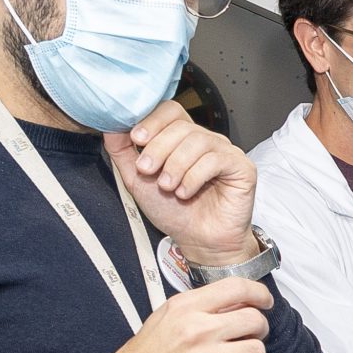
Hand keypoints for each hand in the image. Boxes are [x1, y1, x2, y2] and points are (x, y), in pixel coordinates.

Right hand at [54, 277, 273, 352]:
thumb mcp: (165, 318)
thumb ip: (199, 307)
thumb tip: (237, 302)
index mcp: (185, 308)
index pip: (237, 287)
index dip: (259, 293)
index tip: (264, 301)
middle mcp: (197, 330)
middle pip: (254, 319)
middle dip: (258, 327)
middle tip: (249, 336)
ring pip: (258, 349)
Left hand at [106, 103, 257, 265]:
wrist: (198, 241)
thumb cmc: (174, 212)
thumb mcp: (137, 179)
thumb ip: (122, 152)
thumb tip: (110, 125)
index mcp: (182, 139)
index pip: (170, 111)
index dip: (152, 121)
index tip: (136, 140)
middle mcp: (205, 141)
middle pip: (181, 125)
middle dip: (158, 148)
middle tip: (147, 171)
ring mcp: (225, 152)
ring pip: (198, 140)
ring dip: (175, 165)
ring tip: (168, 187)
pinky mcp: (242, 167)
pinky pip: (216, 160)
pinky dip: (194, 177)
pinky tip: (186, 193)